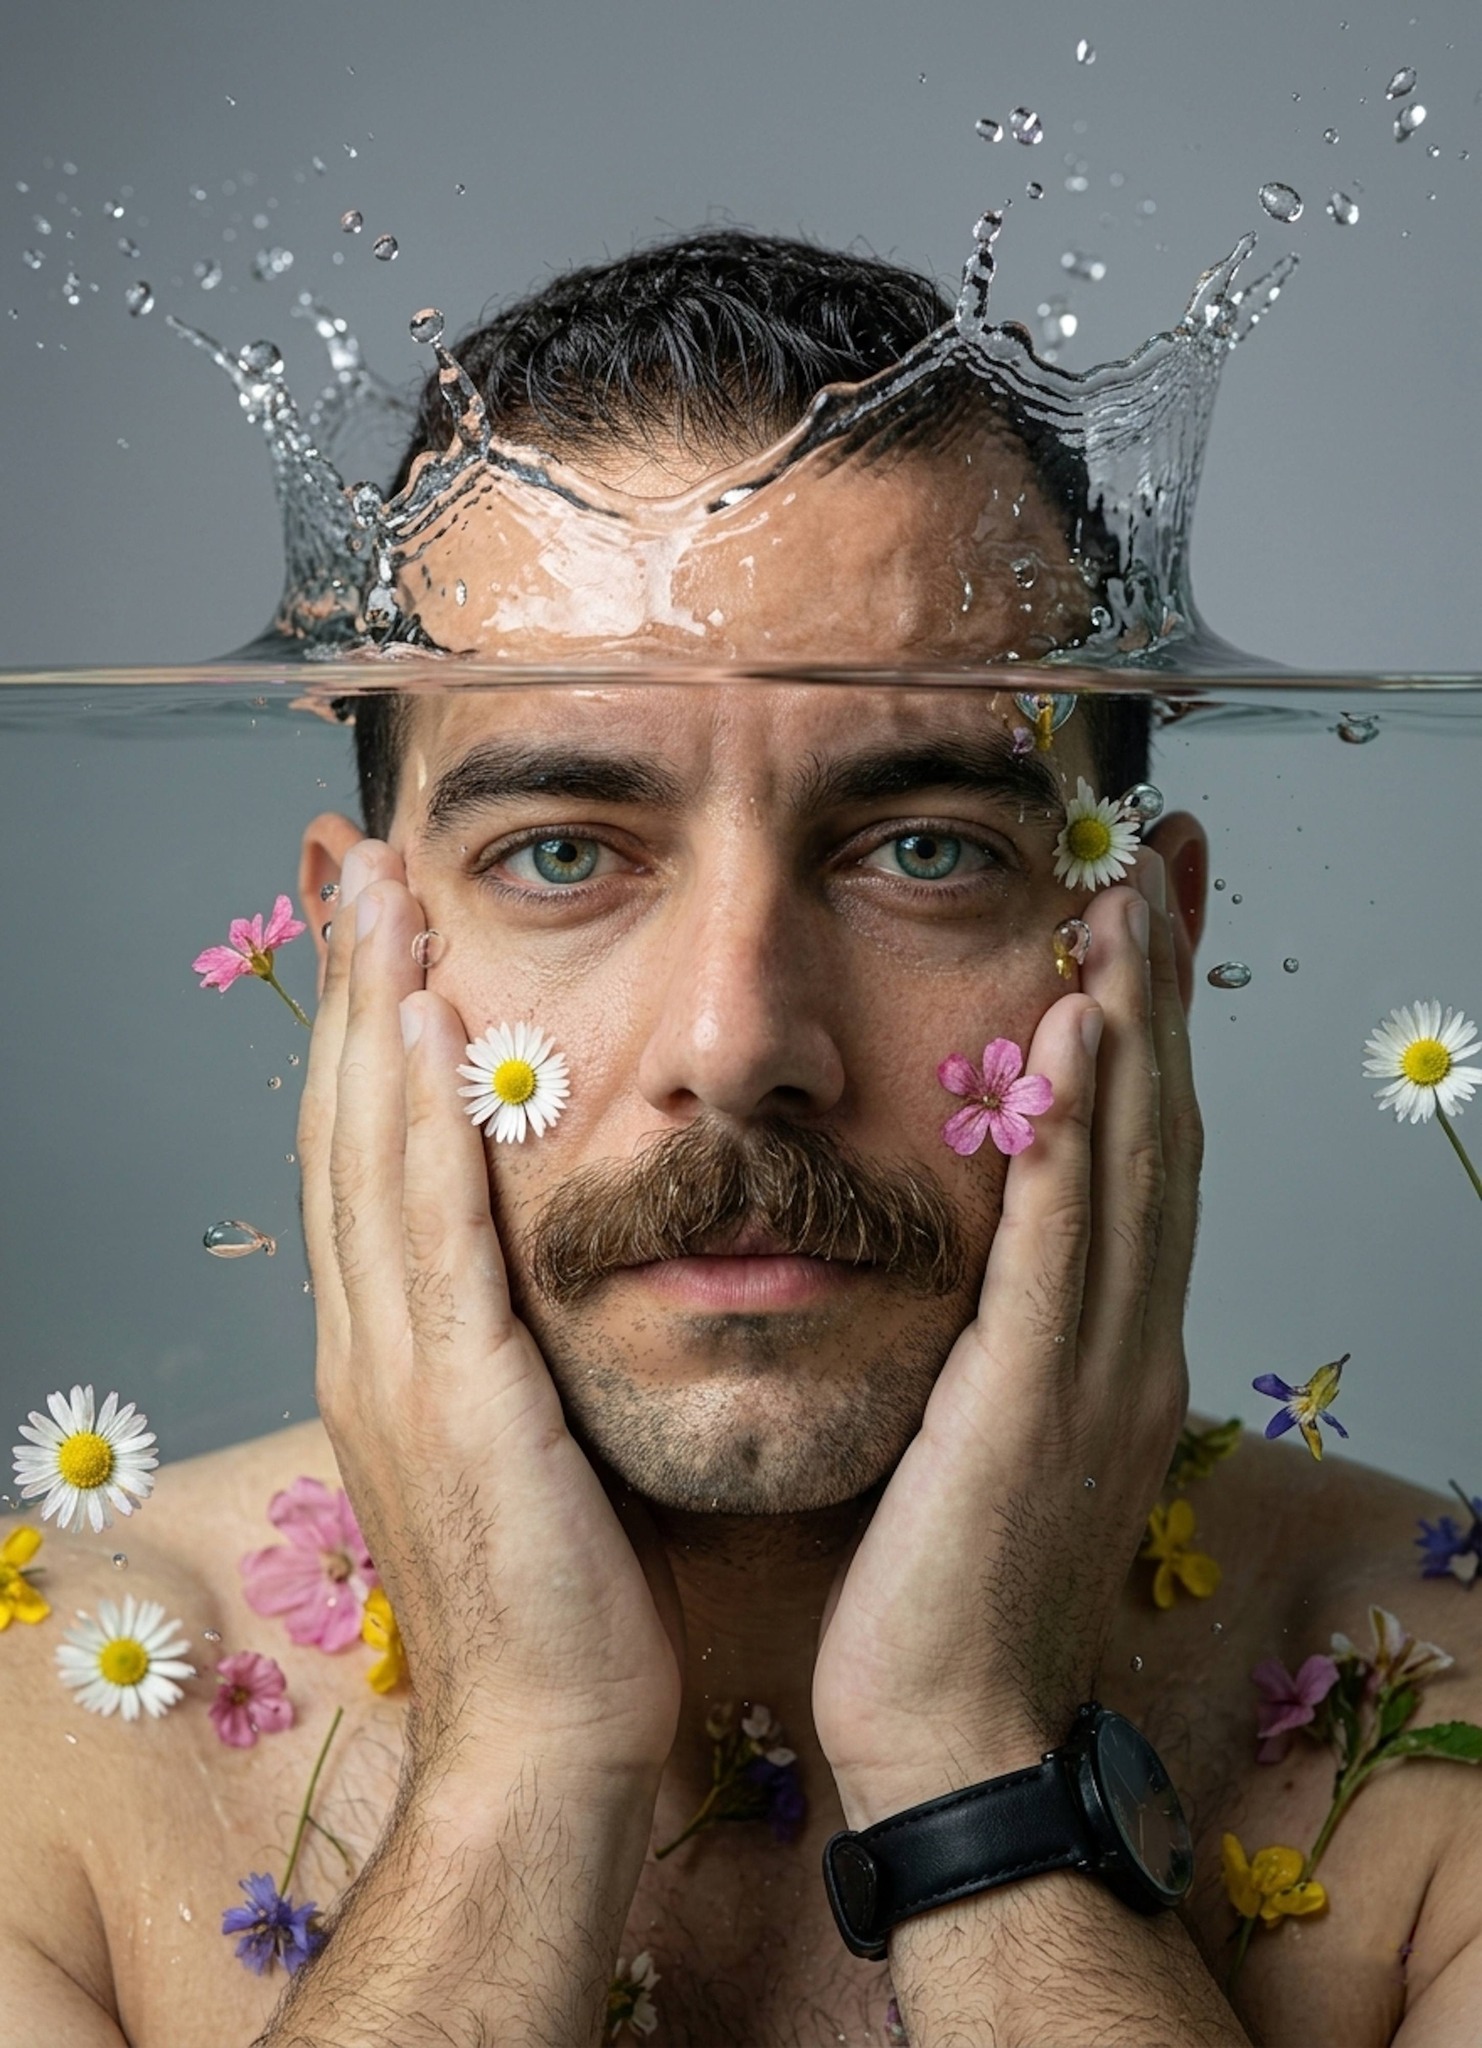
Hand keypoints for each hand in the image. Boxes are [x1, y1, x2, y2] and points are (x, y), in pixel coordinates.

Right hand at [297, 841, 682, 1778]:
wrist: (552, 1744)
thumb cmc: (566, 1601)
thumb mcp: (531, 1441)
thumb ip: (517, 1342)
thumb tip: (551, 1260)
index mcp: (392, 1352)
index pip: (362, 1159)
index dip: (361, 1036)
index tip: (377, 931)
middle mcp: (371, 1342)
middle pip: (344, 1127)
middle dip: (347, 988)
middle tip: (354, 865)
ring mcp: (396, 1368)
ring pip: (367, 1153)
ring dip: (370, 1014)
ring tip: (378, 895)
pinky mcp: (454, 1397)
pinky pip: (430, 1229)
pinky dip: (417, 1120)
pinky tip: (424, 1028)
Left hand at [812, 851, 1199, 1824]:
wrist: (953, 1728)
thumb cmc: (948, 1584)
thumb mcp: (983, 1428)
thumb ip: (997, 1326)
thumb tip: (973, 1247)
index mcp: (1112, 1344)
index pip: (1143, 1153)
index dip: (1153, 1030)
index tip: (1143, 920)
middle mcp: (1129, 1340)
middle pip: (1160, 1131)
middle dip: (1163, 991)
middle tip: (1156, 866)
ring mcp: (1099, 1370)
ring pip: (1133, 1164)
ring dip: (1137, 1024)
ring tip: (1127, 903)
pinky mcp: (1038, 1401)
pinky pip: (1064, 1245)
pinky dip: (1084, 1134)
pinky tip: (1081, 1038)